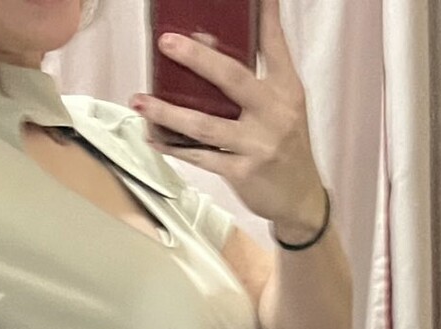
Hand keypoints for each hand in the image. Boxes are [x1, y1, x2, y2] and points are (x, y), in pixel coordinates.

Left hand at [133, 0, 326, 240]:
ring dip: (168, 111)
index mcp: (286, 89)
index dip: (265, 14)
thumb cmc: (285, 146)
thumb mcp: (283, 105)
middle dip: (197, 58)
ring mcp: (258, 144)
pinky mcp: (242, 172)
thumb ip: (255, 77)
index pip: (274, 43)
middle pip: (232, 78)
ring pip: (205, 124)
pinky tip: (154, 135)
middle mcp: (274, 112)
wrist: (300, 199)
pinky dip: (174, 146)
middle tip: (167, 42)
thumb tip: (209, 42)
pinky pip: (200, 156)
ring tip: (140, 99)